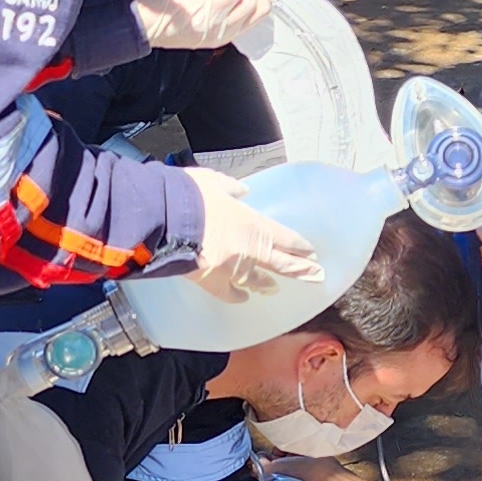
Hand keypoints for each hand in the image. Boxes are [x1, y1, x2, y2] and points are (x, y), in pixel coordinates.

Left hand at [127, 0, 273, 49]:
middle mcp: (225, 33)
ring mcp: (220, 23)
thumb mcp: (192, 16)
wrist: (140, 24)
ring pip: (254, 0)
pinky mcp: (213, 9)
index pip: (255, 18)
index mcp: (221, 35)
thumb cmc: (159, 16)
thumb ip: (209, 7)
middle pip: (262, 10)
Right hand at [182, 166, 323, 299]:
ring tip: (273, 289)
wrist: (166, 219)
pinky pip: (228, 292)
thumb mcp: (212, 182)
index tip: (311, 253)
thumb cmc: (189, 196)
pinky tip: (242, 298)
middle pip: (281, 264)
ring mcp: (231, 268)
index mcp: (253, 224)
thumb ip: (230, 187)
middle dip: (301, 270)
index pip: (286, 239)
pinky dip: (236, 295)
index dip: (300, 247)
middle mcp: (248, 250)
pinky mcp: (211, 281)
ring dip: (266, 285)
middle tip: (315, 276)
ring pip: (255, 280)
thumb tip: (242, 190)